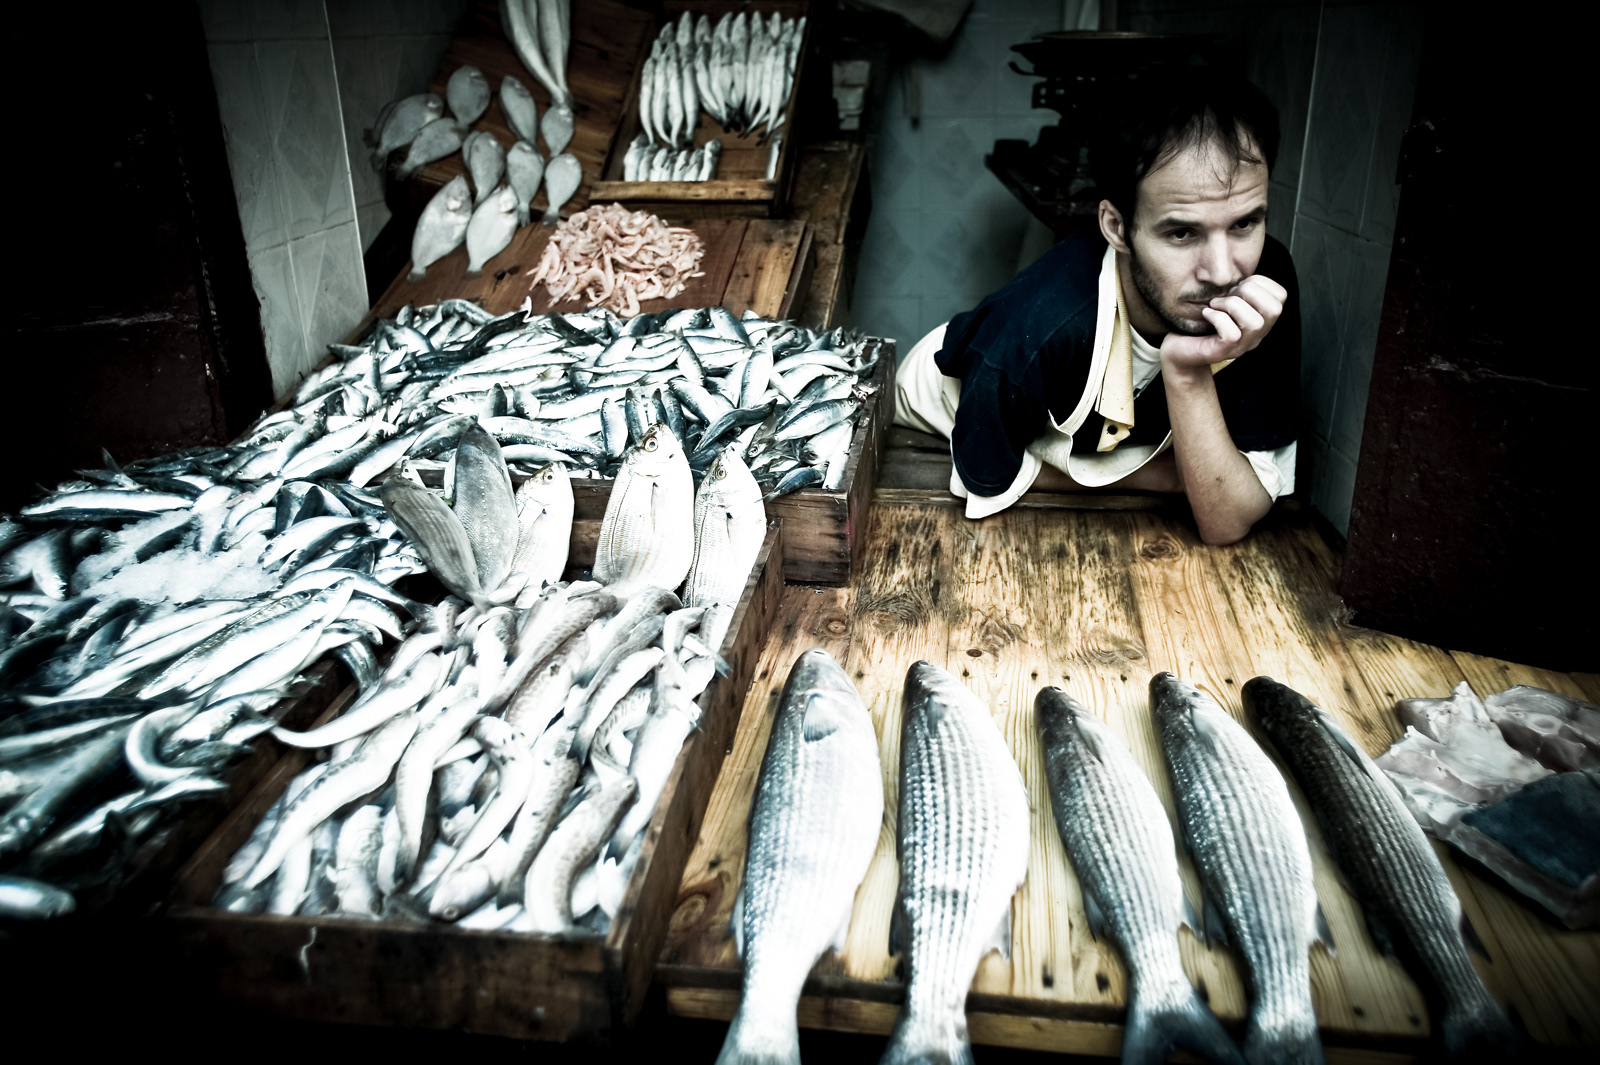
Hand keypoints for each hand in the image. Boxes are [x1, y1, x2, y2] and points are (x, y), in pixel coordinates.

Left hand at [1160, 275, 1286, 375]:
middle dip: (1249, 292)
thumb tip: (1243, 269)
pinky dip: (1217, 318)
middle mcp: (1256, 335)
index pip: (1281, 296)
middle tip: (1228, 294)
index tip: (1238, 286)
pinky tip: (1207, 314)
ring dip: (1232, 305)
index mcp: (1261, 319)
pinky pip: (1231, 333)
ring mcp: (1241, 346)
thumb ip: (1239, 287)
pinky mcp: (1223, 352)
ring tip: (1215, 304)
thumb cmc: (1200, 321)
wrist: (1178, 349)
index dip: (1260, 282)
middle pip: (1274, 309)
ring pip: (1254, 322)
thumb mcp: (1224, 299)